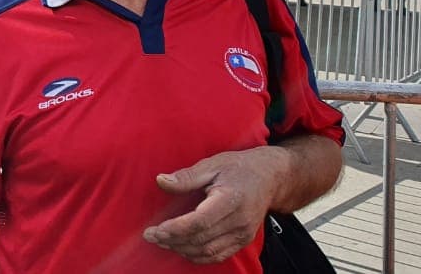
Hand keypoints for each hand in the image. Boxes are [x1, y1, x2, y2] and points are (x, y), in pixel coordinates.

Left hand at [142, 146, 286, 263]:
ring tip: (162, 242)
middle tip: (151, 236)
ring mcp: (243, 233)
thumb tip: (161, 181)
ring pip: (209, 251)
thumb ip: (187, 176)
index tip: (154, 230)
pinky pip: (219, 255)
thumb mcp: (212, 164)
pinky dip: (198, 256)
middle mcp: (240, 221)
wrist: (270, 177)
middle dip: (173, 240)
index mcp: (230, 200)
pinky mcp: (243, 240)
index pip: (200, 222)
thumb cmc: (238, 168)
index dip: (175, 229)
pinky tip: (181, 248)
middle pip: (201, 239)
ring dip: (182, 249)